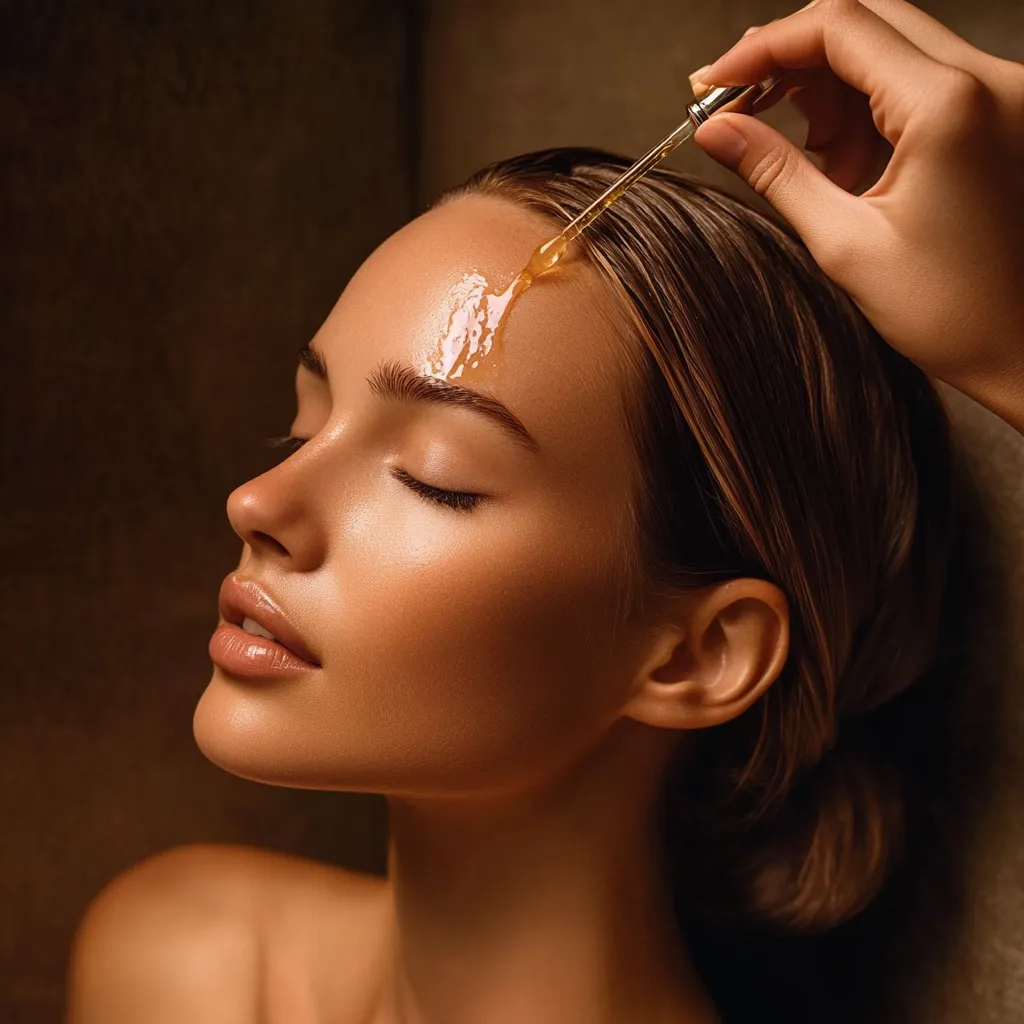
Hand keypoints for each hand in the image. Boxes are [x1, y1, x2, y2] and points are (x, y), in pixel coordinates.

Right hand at [690, 0, 1023, 432]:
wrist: (1022, 348)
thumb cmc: (948, 311)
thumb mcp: (844, 244)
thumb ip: (776, 173)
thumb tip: (715, 130)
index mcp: (948, 106)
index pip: (839, 26)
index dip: (764, 46)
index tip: (713, 82)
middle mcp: (986, 80)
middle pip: (865, 20)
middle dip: (791, 56)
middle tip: (738, 102)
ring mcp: (998, 93)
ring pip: (888, 45)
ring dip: (825, 83)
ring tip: (794, 148)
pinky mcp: (996, 114)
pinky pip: (915, 80)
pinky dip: (864, 105)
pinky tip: (838, 157)